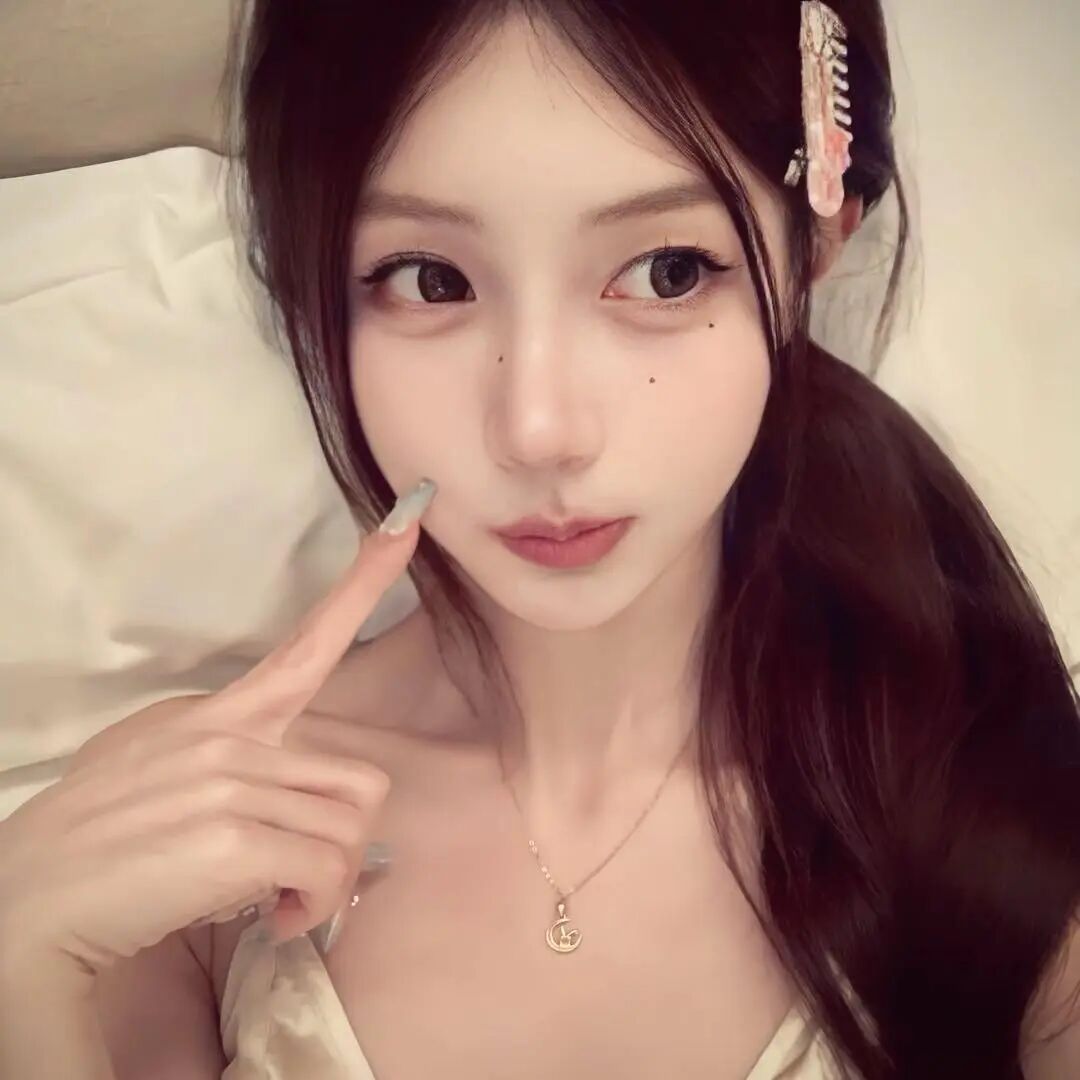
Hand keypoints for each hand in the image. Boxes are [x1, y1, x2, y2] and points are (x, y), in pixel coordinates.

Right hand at [0, 479, 436, 981]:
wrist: (27, 903)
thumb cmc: (99, 841)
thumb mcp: (157, 765)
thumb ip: (227, 757)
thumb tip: (283, 782)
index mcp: (218, 715)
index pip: (307, 645)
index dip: (366, 586)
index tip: (407, 525)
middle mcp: (229, 737)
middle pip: (361, 782)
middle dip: (344, 842)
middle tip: (301, 877)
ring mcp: (230, 783)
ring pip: (351, 831)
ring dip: (326, 883)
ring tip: (277, 898)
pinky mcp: (231, 840)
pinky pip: (326, 870)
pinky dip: (312, 908)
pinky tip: (272, 918)